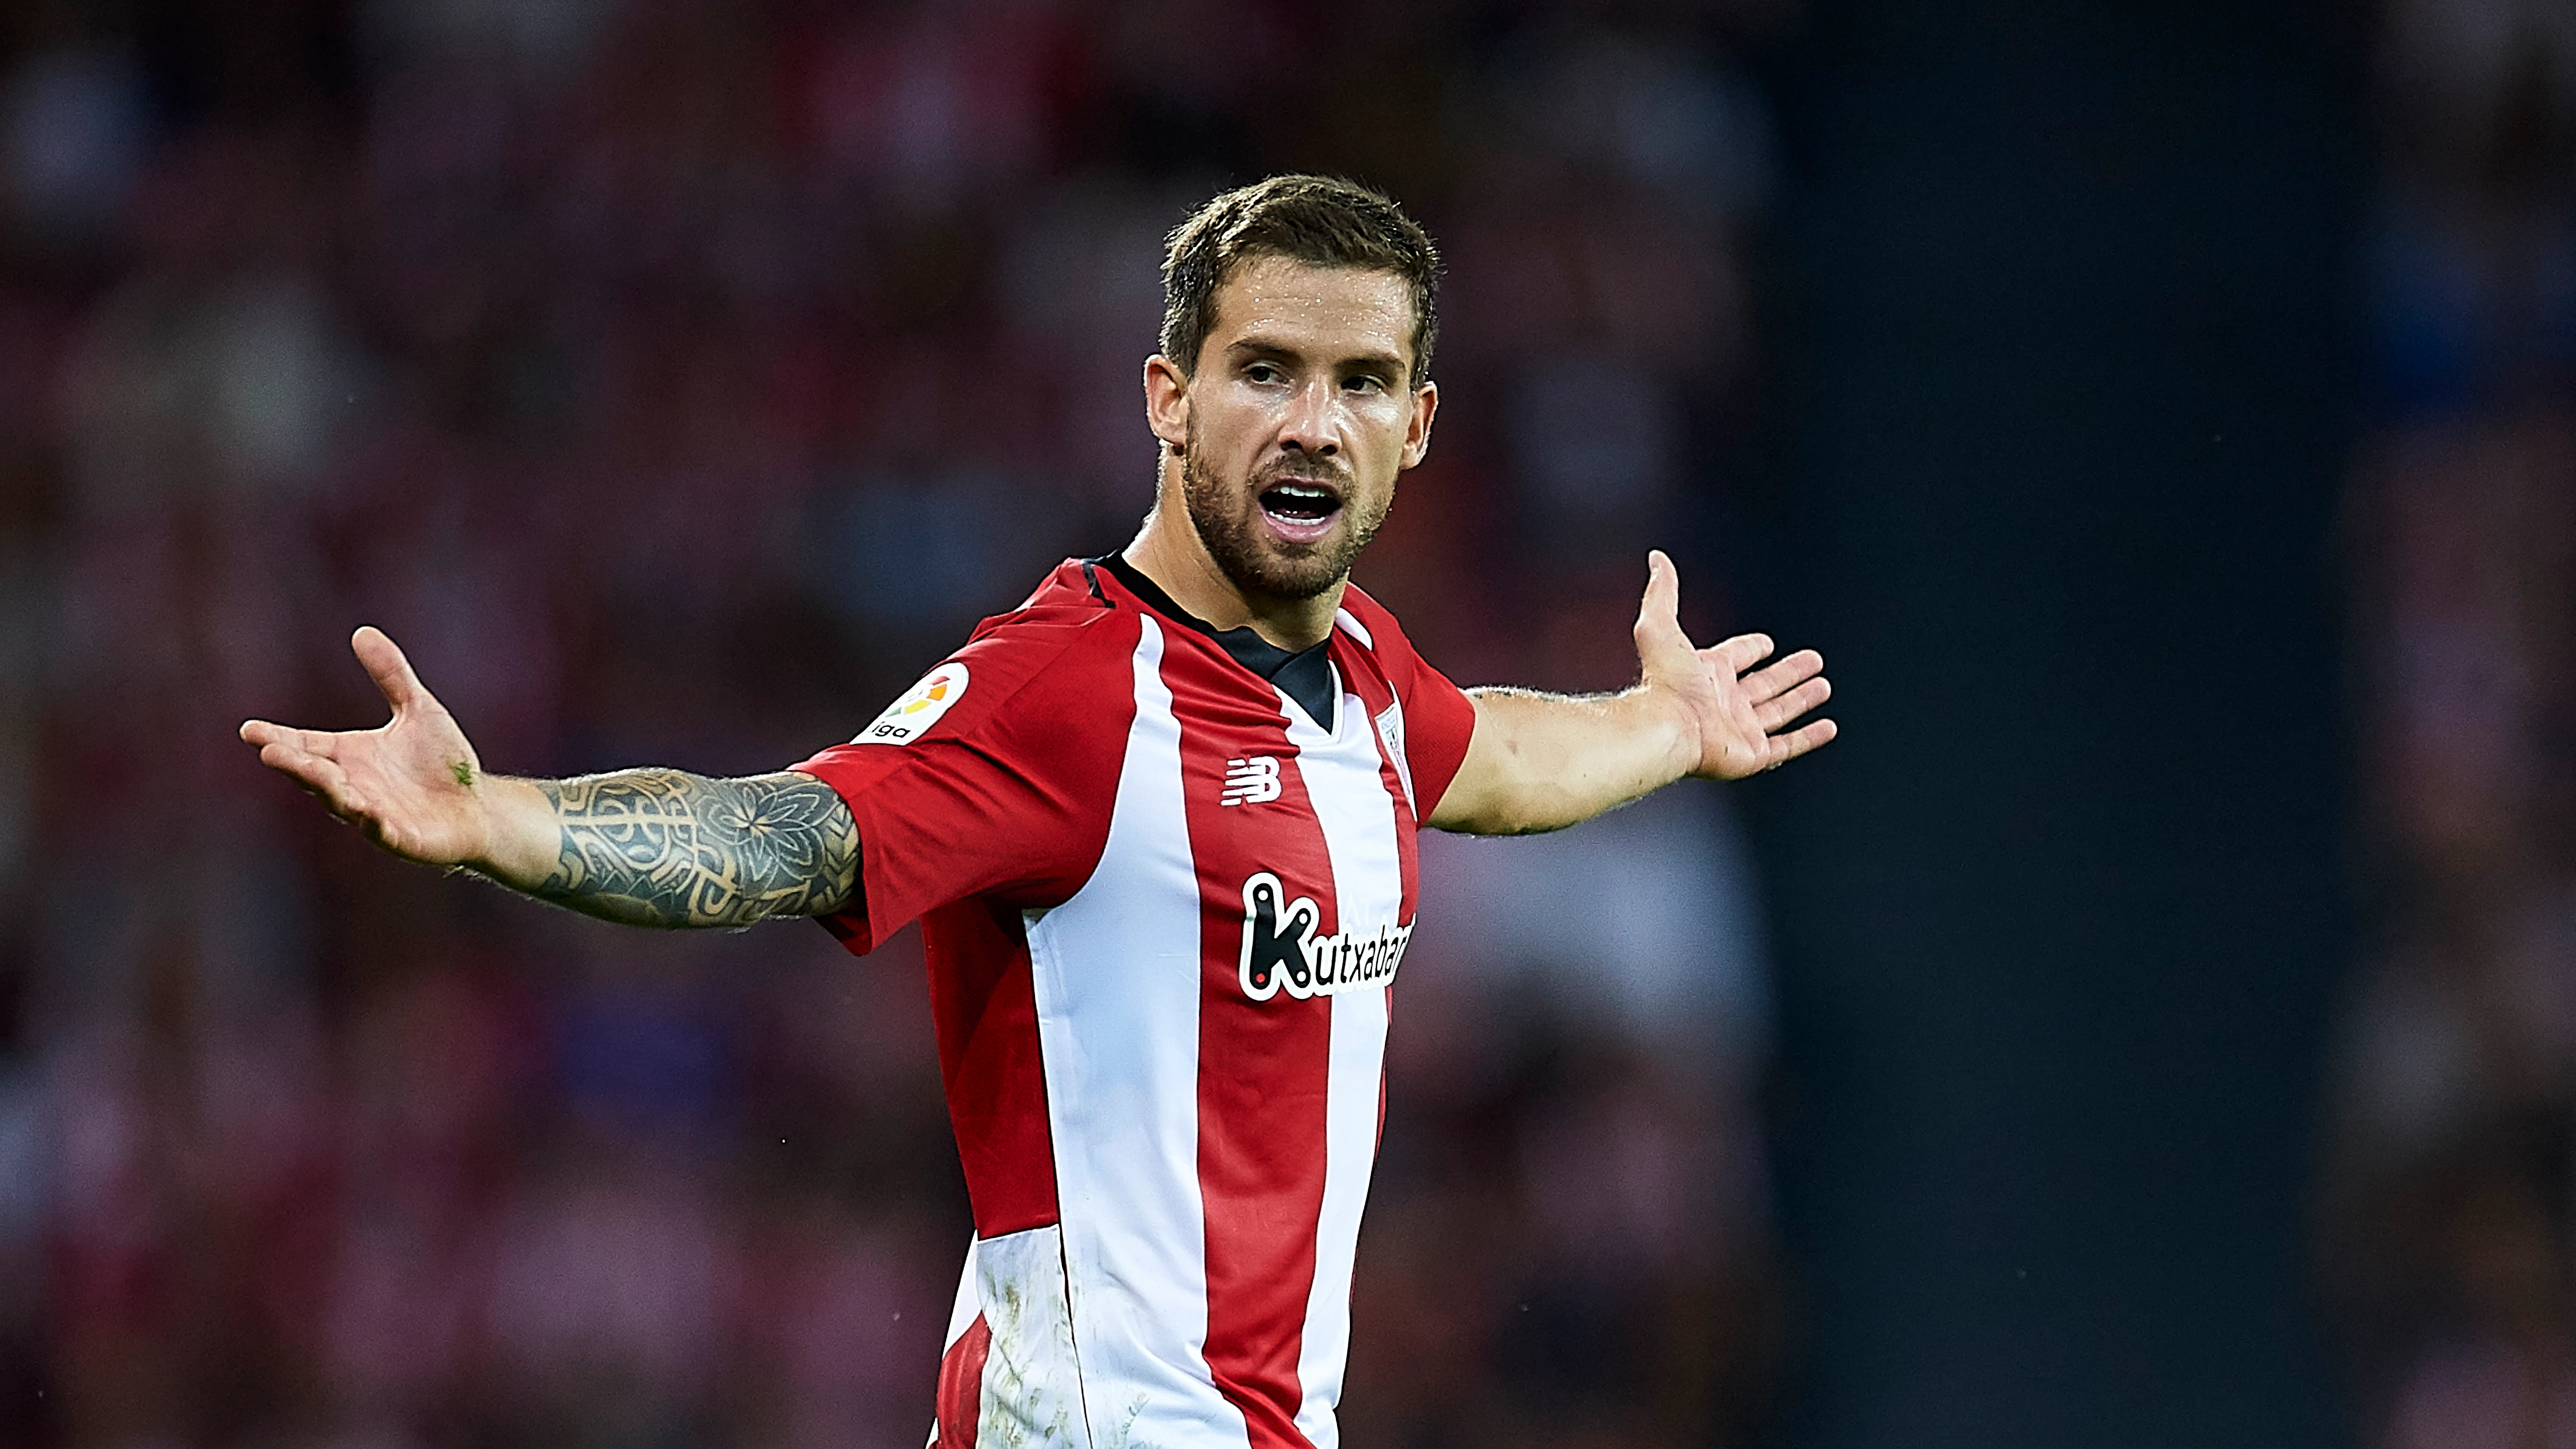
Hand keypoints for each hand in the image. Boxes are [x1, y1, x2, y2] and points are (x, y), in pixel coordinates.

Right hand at [239, 627, 498, 867]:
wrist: (479, 805)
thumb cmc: (443, 761)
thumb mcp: (417, 709)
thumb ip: (390, 675)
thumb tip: (362, 630)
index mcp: (349, 756)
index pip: (306, 745)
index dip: (279, 739)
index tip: (249, 730)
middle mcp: (354, 786)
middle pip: (315, 775)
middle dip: (293, 763)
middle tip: (269, 751)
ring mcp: (374, 815)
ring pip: (342, 802)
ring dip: (328, 789)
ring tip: (310, 772)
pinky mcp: (402, 838)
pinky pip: (384, 832)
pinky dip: (375, 824)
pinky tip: (369, 814)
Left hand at [1633, 550, 1835, 779]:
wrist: (1667, 729)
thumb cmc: (1664, 682)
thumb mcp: (1660, 626)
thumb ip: (1662, 592)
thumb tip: (1657, 557)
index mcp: (1708, 674)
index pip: (1736, 657)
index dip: (1750, 648)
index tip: (1766, 643)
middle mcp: (1725, 702)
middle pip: (1765, 684)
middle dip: (1789, 672)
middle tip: (1814, 659)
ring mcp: (1740, 730)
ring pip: (1779, 712)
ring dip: (1802, 699)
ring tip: (1824, 685)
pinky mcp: (1752, 755)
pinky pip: (1787, 746)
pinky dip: (1809, 738)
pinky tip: (1829, 727)